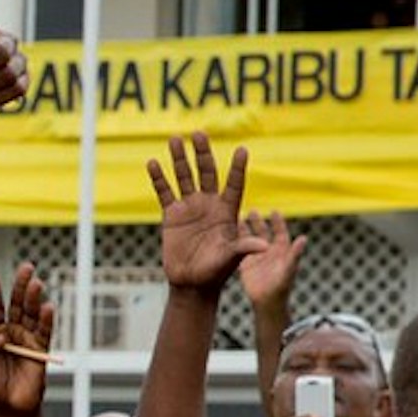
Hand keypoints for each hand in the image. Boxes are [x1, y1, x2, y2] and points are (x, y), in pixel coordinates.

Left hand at [0, 264, 55, 416]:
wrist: (10, 408)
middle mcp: (13, 333)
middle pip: (18, 305)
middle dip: (21, 287)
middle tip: (26, 268)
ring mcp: (28, 340)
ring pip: (33, 315)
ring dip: (35, 299)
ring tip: (36, 283)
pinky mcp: (41, 351)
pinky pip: (45, 333)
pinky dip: (47, 320)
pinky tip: (48, 307)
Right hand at [146, 132, 256, 293]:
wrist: (192, 283)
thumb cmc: (216, 272)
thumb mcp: (232, 258)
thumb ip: (244, 247)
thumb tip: (264, 245)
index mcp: (227, 212)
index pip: (234, 184)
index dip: (238, 168)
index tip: (242, 150)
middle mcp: (209, 205)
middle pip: (207, 173)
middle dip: (203, 153)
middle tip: (200, 133)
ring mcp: (190, 208)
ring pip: (185, 177)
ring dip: (180, 158)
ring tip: (176, 138)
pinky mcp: (172, 216)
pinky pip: (164, 192)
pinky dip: (159, 178)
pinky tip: (154, 163)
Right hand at [237, 209, 301, 309]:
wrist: (267, 302)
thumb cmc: (281, 288)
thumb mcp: (289, 269)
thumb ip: (295, 254)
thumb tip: (303, 238)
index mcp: (282, 250)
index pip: (280, 232)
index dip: (278, 221)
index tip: (274, 211)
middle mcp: (269, 252)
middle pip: (264, 232)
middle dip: (258, 221)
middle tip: (252, 210)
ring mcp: (257, 257)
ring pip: (251, 239)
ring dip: (245, 229)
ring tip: (238, 217)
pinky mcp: (245, 264)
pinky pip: (239, 249)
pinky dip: (234, 241)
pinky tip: (228, 234)